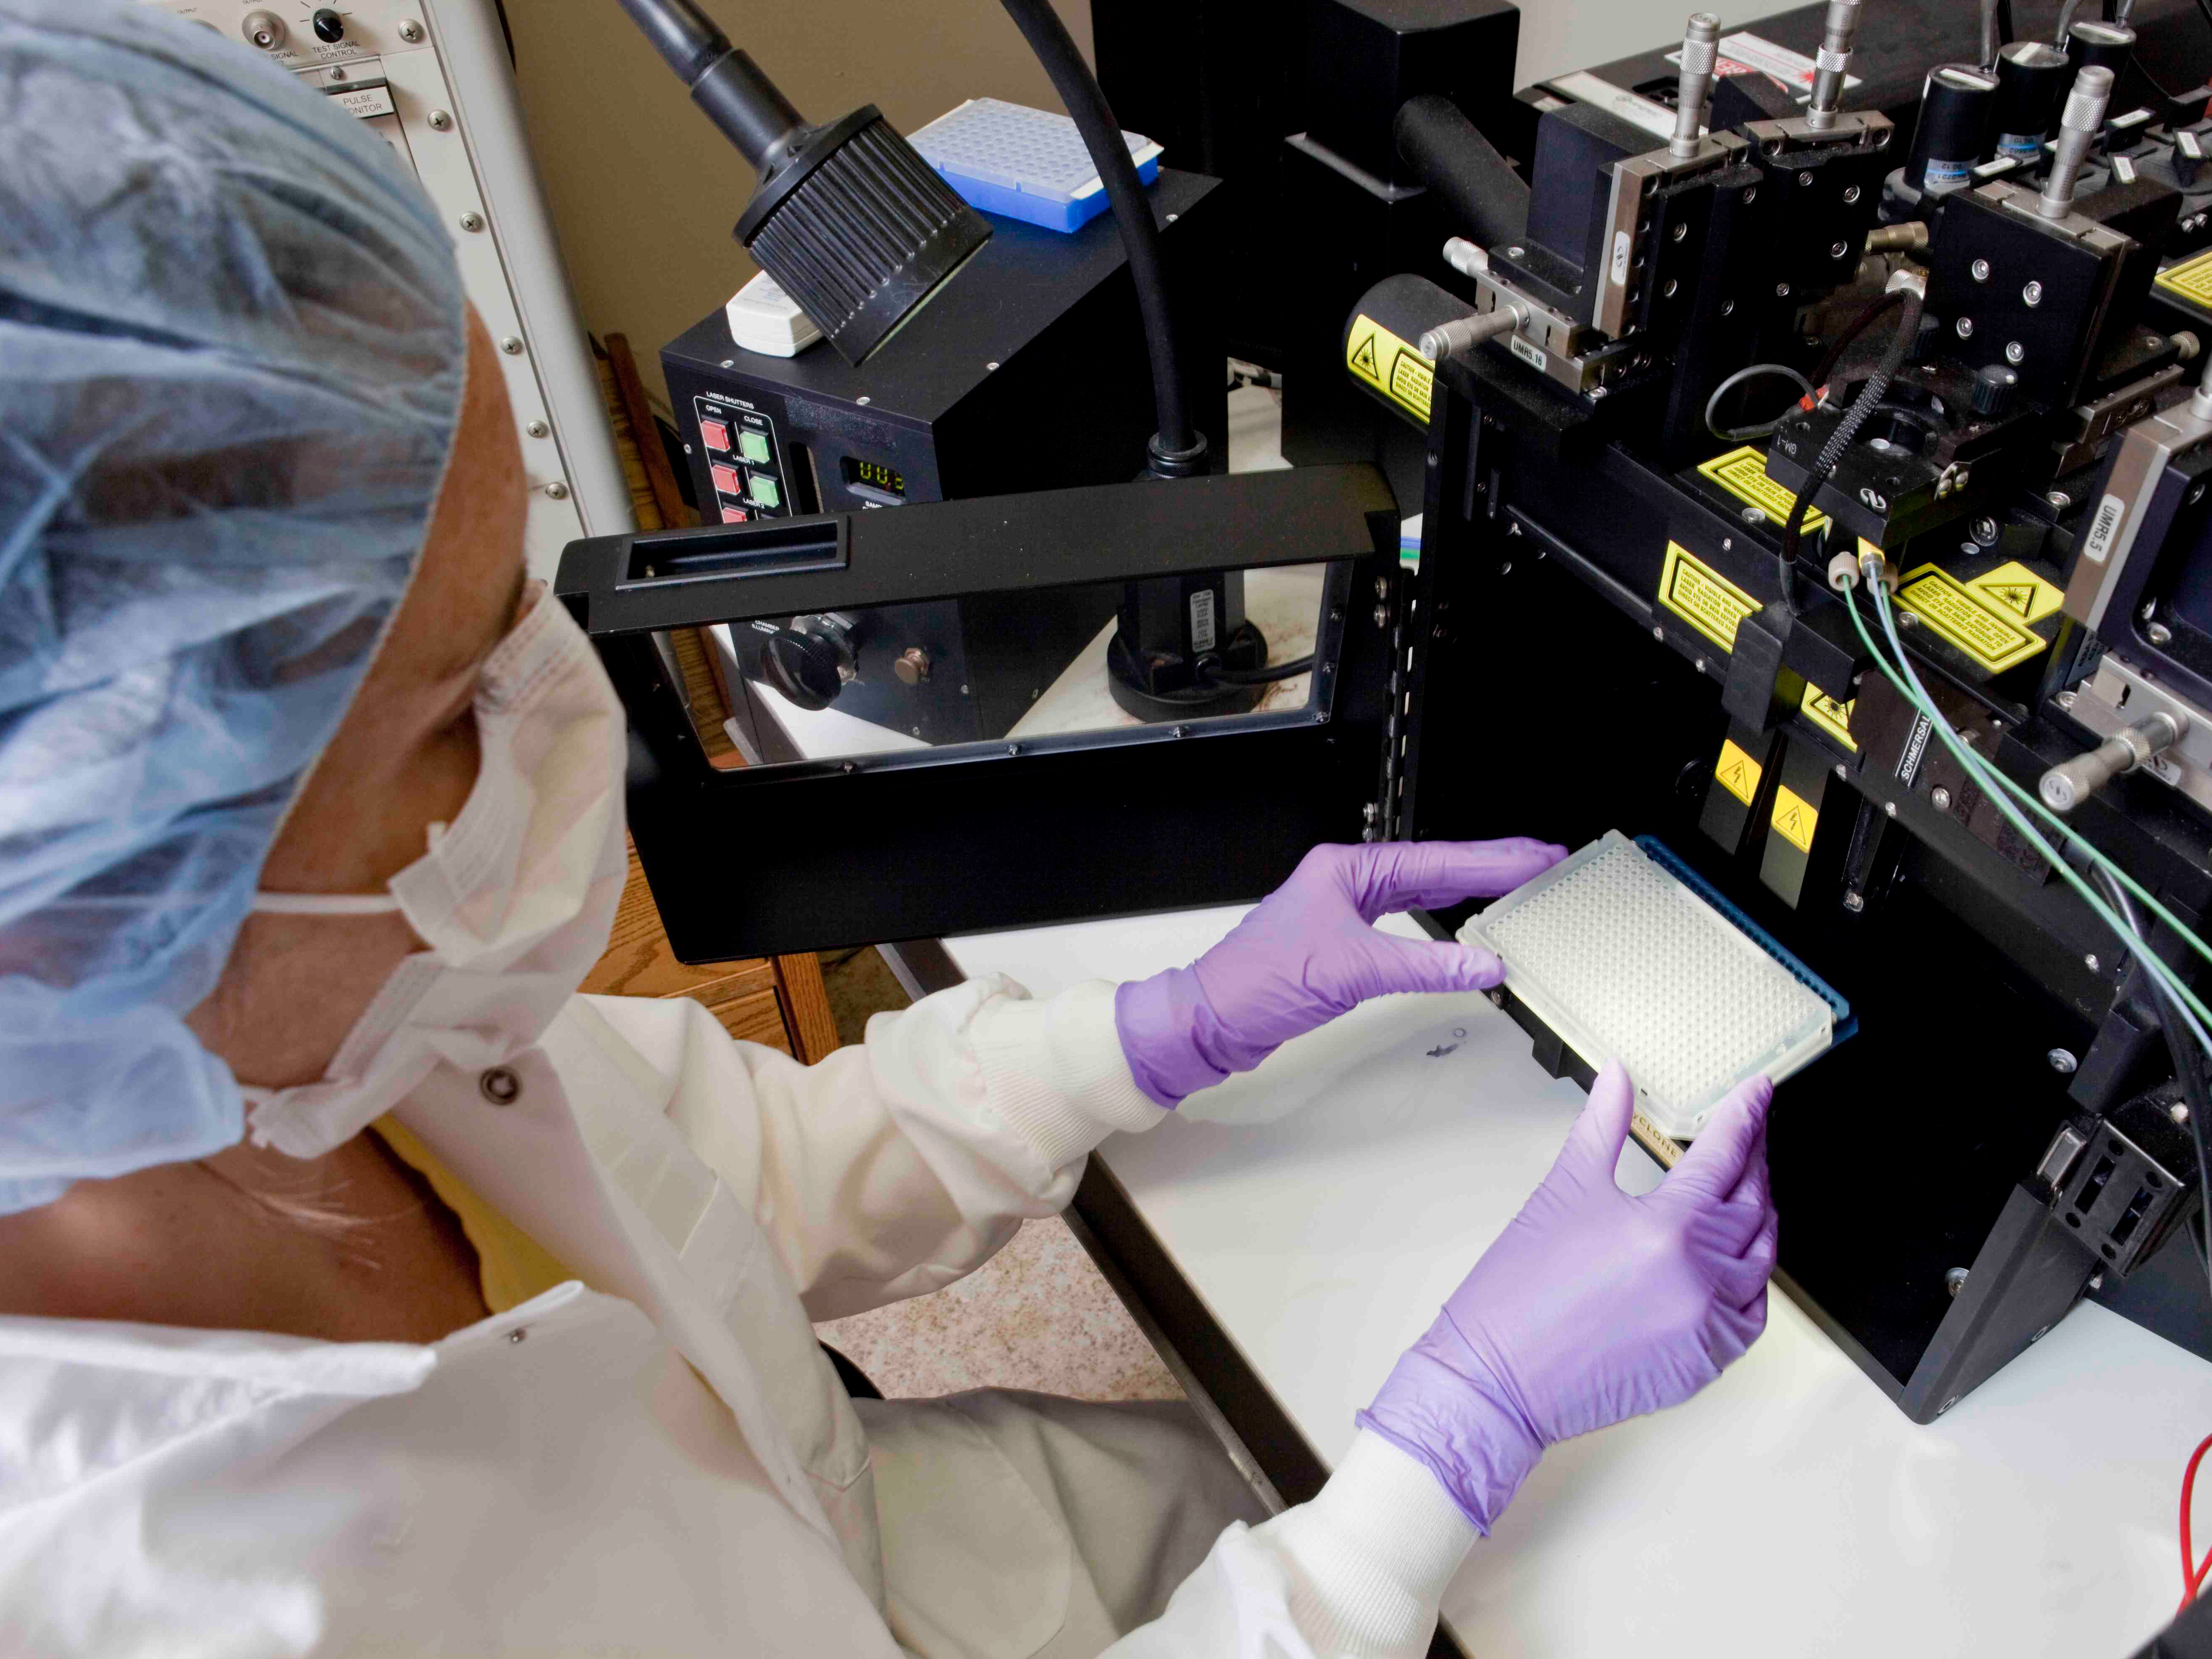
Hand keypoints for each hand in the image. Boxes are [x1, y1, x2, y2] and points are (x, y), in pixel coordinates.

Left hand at [1114, 838, 1564, 1106]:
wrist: (1212, 1021)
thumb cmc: (1258, 984)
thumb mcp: (1352, 970)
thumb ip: (1425, 967)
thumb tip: (1484, 963)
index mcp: (1347, 869)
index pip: (1436, 860)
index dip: (1493, 858)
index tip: (1539, 854)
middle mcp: (1347, 882)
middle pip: (1434, 868)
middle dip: (1491, 866)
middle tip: (1545, 862)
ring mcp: (1345, 912)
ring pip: (1421, 893)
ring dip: (1469, 890)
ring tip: (1517, 884)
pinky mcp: (1343, 945)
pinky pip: (1405, 925)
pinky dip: (1440, 924)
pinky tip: (1463, 923)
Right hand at [1357, 1062, 1776, 1532]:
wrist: (1500, 1380)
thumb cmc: (1520, 1292)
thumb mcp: (1564, 1192)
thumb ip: (1602, 1126)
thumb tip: (1619, 1077)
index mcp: (1667, 1228)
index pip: (1725, 1156)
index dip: (1745, 1116)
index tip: (1757, 1093)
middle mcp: (1701, 1278)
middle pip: (1753, 1204)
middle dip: (1755, 1161)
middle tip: (1751, 1133)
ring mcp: (1710, 1326)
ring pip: (1762, 1260)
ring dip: (1759, 1218)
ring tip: (1747, 1190)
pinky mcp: (1707, 1363)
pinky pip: (1752, 1314)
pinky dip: (1752, 1280)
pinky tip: (1738, 1259)